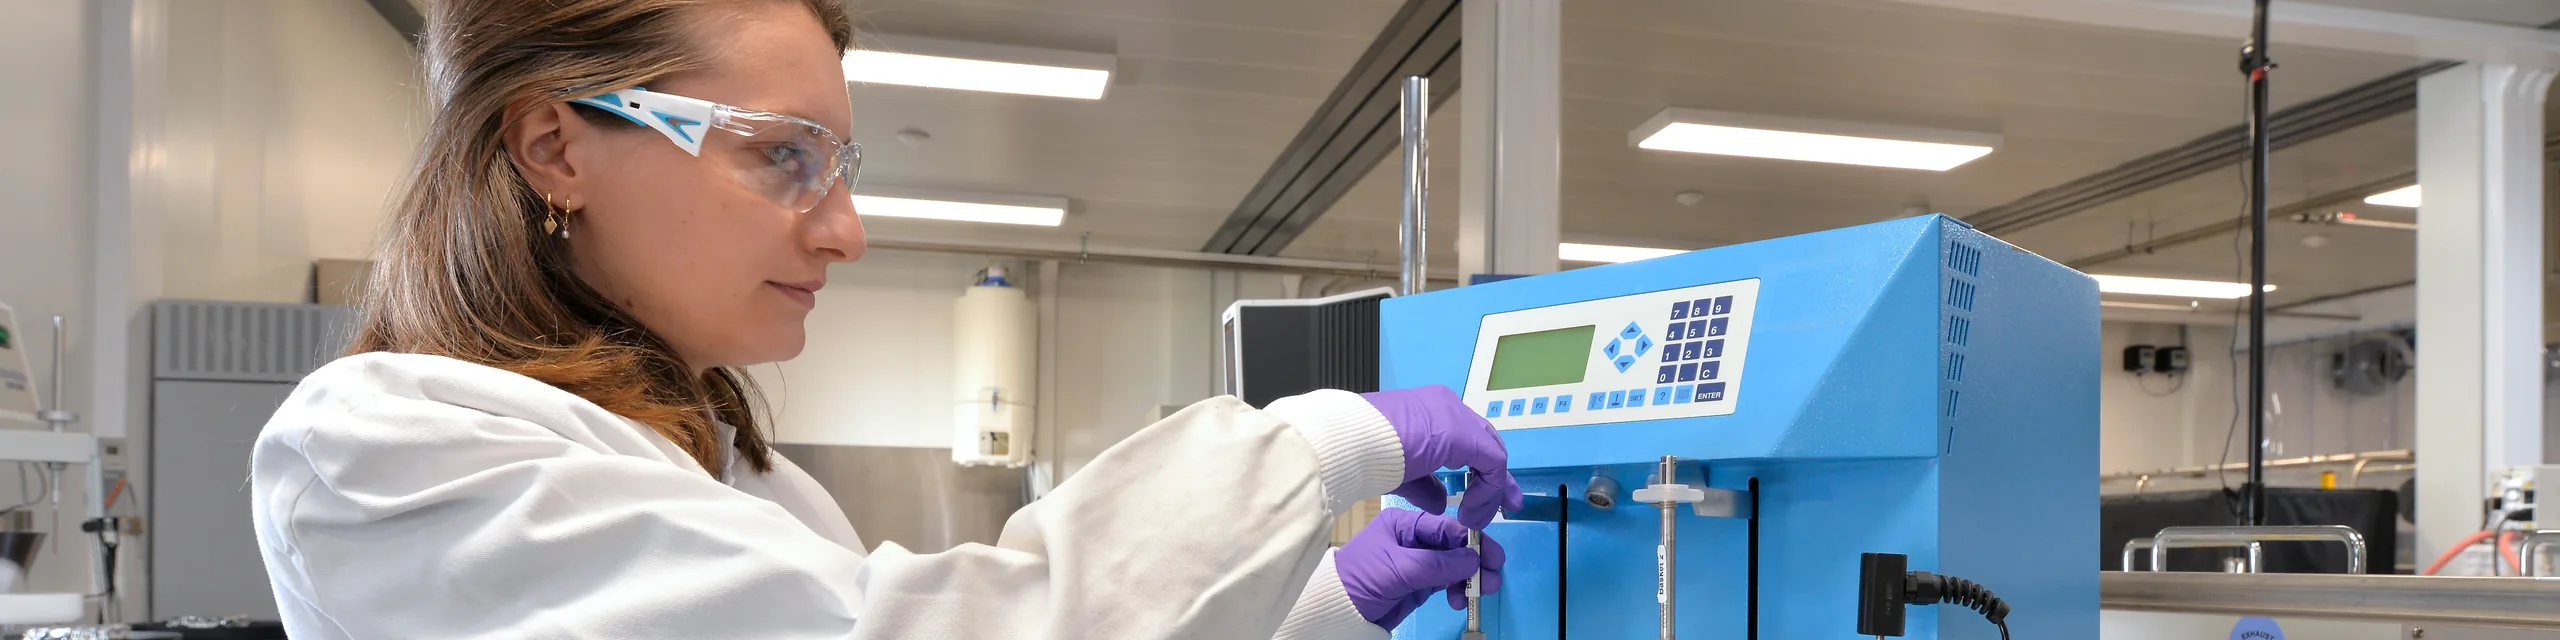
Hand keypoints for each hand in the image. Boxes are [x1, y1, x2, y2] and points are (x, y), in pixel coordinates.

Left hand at [1335, 509, 1506, 628]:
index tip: (1492, 557)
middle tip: (1492, 578)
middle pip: (1453, 546)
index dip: (1471, 541)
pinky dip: (1457, 590)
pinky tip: (1459, 600)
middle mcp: (1412, 539)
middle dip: (1475, 561)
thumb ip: (1438, 564)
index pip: (1445, 527)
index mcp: (1403, 524)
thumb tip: (1474, 559)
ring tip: (1479, 594)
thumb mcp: (1399, 570)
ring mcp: (1416, 562)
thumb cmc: (1363, 581)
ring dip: (1469, 579)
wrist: (1338, 612)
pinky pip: (1446, 582)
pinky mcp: (1418, 583)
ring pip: (1453, 566)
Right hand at [1361, 385, 1522, 528]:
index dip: (1481, 470)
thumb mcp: (1400, 474)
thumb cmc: (1363, 455)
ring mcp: (1457, 416)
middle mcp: (1447, 406)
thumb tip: (1442, 502)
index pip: (1468, 437)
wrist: (1348, 443)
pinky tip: (1471, 512)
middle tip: (1507, 506)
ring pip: (1492, 454)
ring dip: (1492, 490)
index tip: (1481, 499)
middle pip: (1487, 442)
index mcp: (1430, 410)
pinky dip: (1487, 491)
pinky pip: (1491, 465)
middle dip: (1498, 479)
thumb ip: (1425, 485)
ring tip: (1482, 519)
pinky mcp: (1463, 434)